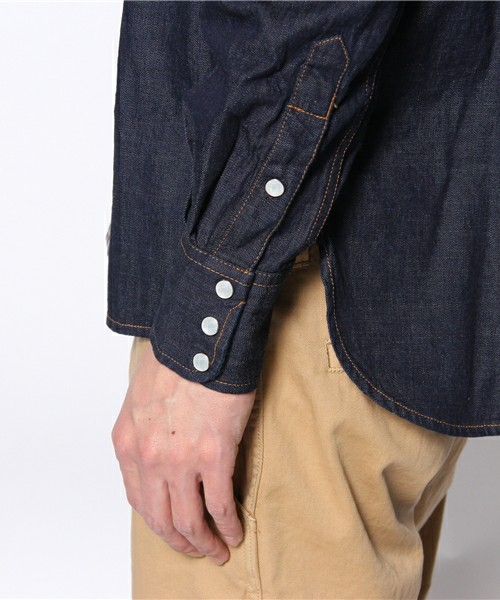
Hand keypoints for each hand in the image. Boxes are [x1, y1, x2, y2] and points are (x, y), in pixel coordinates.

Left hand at [111, 341, 255, 564]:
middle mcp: (148, 458)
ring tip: (217, 550)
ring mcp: (179, 460)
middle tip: (196, 550)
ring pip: (188, 520)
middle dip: (180, 541)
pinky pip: (218, 505)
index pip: (138, 499)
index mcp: (128, 442)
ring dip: (204, 543)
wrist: (201, 336)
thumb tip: (163, 445)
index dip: (158, 521)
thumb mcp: (143, 394)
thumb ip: (146, 427)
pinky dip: (227, 525)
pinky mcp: (213, 456)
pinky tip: (235, 531)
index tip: (173, 528)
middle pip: (161, 518)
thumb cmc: (176, 357)